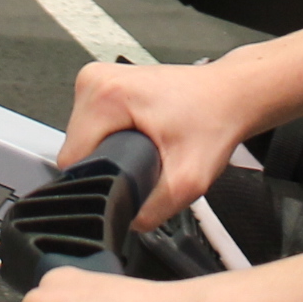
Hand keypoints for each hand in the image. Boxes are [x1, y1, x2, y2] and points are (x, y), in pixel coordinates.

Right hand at [59, 56, 261, 225]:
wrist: (230, 95)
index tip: (130, 178)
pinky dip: (111, 138)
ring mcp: (98, 78)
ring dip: (108, 153)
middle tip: (146, 161)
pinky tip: (138, 137)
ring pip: (82, 139)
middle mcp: (96, 80)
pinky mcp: (105, 84)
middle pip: (77, 150)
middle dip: (108, 167)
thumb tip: (125, 223)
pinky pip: (92, 126)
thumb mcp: (188, 180)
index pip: (72, 161)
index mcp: (106, 95)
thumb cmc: (214, 120)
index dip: (99, 182)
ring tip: (145, 147)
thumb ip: (151, 211)